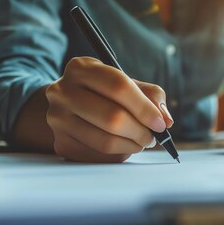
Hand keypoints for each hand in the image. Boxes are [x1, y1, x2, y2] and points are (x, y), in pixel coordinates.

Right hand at [45, 57, 172, 162]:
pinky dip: (118, 154)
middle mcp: (63, 91)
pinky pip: (98, 156)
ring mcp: (58, 119)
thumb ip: (150, 95)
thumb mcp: (124, 82)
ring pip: (105, 141)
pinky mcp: (60, 143)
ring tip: (141, 142)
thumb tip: (165, 120)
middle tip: (152, 137)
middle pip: (112, 118)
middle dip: (140, 131)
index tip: (160, 123)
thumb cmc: (103, 93)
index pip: (118, 86)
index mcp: (81, 68)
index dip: (144, 107)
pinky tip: (123, 146)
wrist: (67, 106)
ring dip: (132, 146)